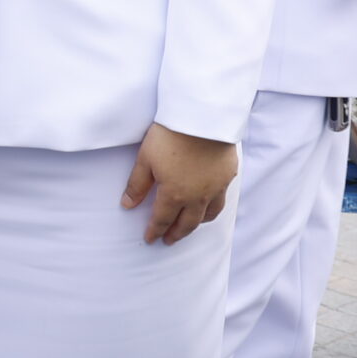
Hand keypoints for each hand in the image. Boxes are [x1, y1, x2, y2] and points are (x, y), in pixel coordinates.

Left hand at [120, 123, 237, 245]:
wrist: (204, 117)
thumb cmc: (171, 135)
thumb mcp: (145, 159)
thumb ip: (137, 185)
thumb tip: (127, 205)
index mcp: (174, 194)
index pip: (163, 220)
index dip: (155, 231)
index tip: (150, 239)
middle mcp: (197, 196)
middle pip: (188, 223)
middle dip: (176, 234)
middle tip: (169, 240)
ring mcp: (216, 187)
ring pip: (209, 214)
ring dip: (197, 224)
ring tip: (190, 226)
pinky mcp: (228, 175)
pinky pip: (221, 198)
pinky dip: (213, 207)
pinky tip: (209, 204)